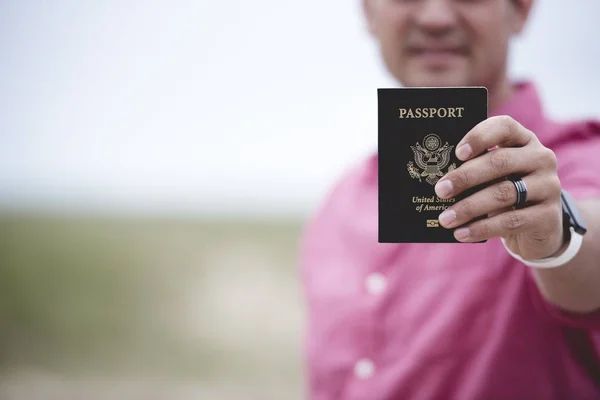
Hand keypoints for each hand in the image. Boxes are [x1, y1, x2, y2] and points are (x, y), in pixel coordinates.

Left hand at [435, 115, 564, 259]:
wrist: (540, 227)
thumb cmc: (506, 194)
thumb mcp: (494, 178)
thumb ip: (475, 171)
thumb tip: (439, 181)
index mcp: (523, 141)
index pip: (504, 127)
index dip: (479, 137)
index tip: (457, 153)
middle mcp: (541, 158)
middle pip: (500, 161)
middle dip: (465, 177)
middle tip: (440, 190)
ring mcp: (548, 186)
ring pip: (503, 193)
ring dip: (469, 207)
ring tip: (445, 218)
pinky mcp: (548, 215)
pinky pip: (510, 221)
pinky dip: (481, 228)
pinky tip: (461, 233)